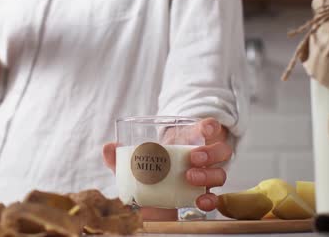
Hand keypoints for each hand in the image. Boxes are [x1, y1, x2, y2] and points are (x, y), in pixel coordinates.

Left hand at [102, 118, 232, 219]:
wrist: (152, 198)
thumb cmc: (150, 169)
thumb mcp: (136, 160)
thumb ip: (122, 155)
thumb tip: (108, 148)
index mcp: (189, 141)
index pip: (207, 128)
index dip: (210, 125)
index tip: (206, 127)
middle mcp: (203, 158)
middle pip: (220, 151)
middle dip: (210, 153)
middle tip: (193, 158)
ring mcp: (206, 177)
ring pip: (220, 173)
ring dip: (209, 174)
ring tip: (191, 178)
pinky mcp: (203, 196)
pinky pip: (215, 198)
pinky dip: (211, 200)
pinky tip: (200, 201)